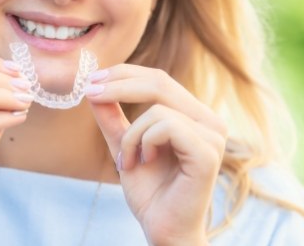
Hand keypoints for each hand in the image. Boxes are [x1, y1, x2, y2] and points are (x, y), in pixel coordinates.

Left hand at [86, 65, 225, 245]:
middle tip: (91, 92)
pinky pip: (166, 126)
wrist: (163, 230)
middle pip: (159, 82)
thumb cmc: (149, 190)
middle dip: (119, 84)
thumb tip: (94, 87)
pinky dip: (144, 142)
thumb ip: (112, 117)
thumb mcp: (124, 145)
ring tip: (127, 160)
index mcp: (193, 114)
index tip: (93, 79)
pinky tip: (144, 162)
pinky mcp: (208, 152)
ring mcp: (212, 135)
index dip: (124, 74)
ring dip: (131, 134)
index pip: (158, 79)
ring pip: (157, 108)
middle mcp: (208, 120)